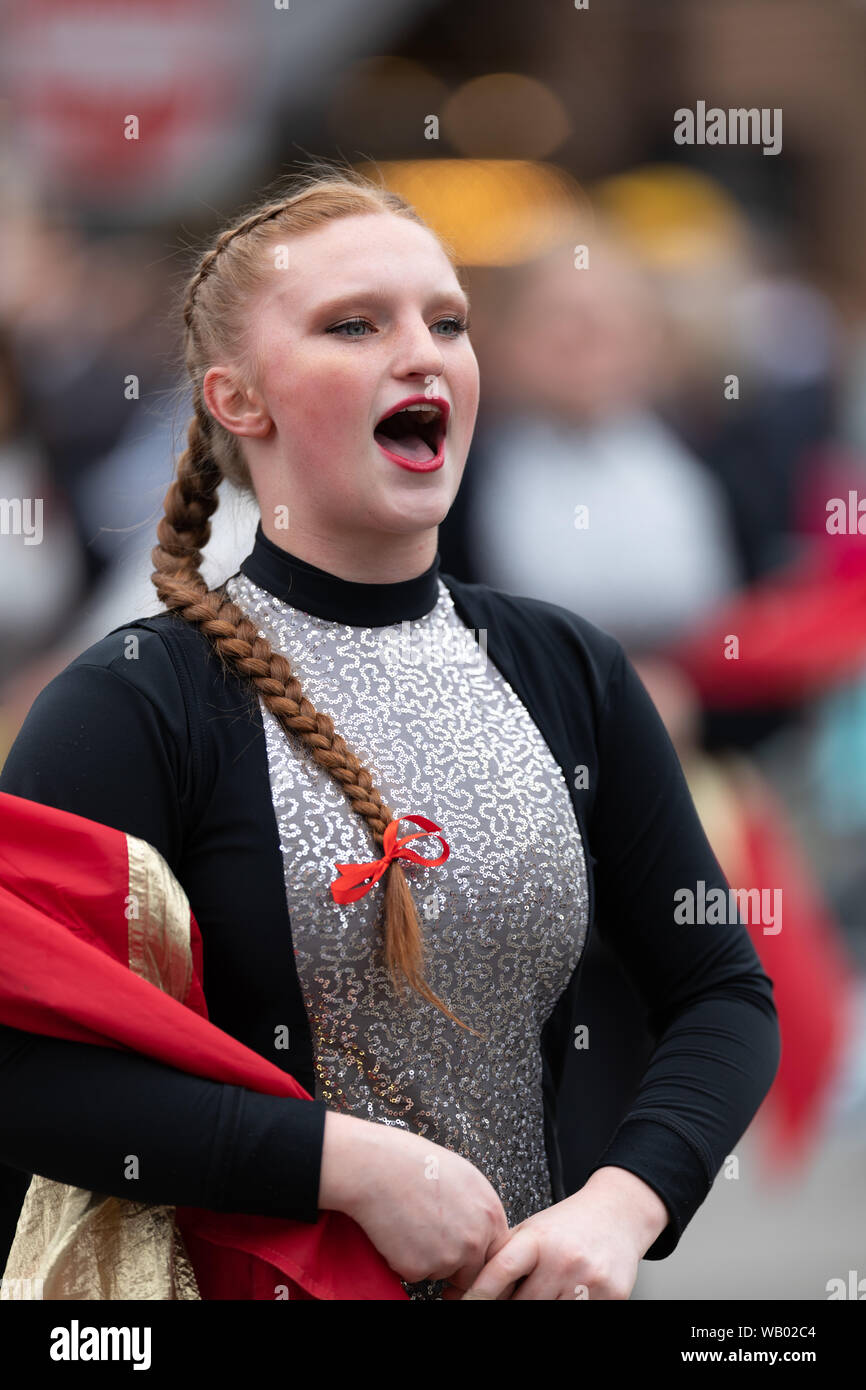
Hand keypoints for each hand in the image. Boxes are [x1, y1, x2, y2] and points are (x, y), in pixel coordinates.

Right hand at [319, 1112, 510, 1286]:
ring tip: (410, 1223)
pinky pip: (414, 1274)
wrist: (377, 1167)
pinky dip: (403, 1260)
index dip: (479, 1258)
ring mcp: (449, 1257)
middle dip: (454, 1266)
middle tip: (431, 1242)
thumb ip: (478, 1210)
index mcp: (490, 1213)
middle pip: (472, 1272)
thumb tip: (480, 1230)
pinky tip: (397, 1230)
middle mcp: (475, 1239)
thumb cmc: (413, 1162)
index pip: (496, 1254)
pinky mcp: (419, 1269)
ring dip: (427, 1260)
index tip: (466, 1260)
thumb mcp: (463, 1176)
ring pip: (441, 1273)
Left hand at [441, 1166, 668, 1299]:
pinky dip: (565, 1306)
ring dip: (540, 1306)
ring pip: (550, 1313)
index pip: (501, 1270)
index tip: (465, 1303)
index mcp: (539, 1238)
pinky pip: (577, 1315)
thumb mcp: (532, 1231)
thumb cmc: (568, 1224)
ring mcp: (589, 1281)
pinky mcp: (611, 1297)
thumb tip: (457, 1292)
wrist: (618, 1214)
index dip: (478, 1292)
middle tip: (514, 1293)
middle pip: (523, 1303)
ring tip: (543, 1289)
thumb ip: (501, 1258)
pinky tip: (565, 1294)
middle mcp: (564, 1259)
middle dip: (512, 1304)